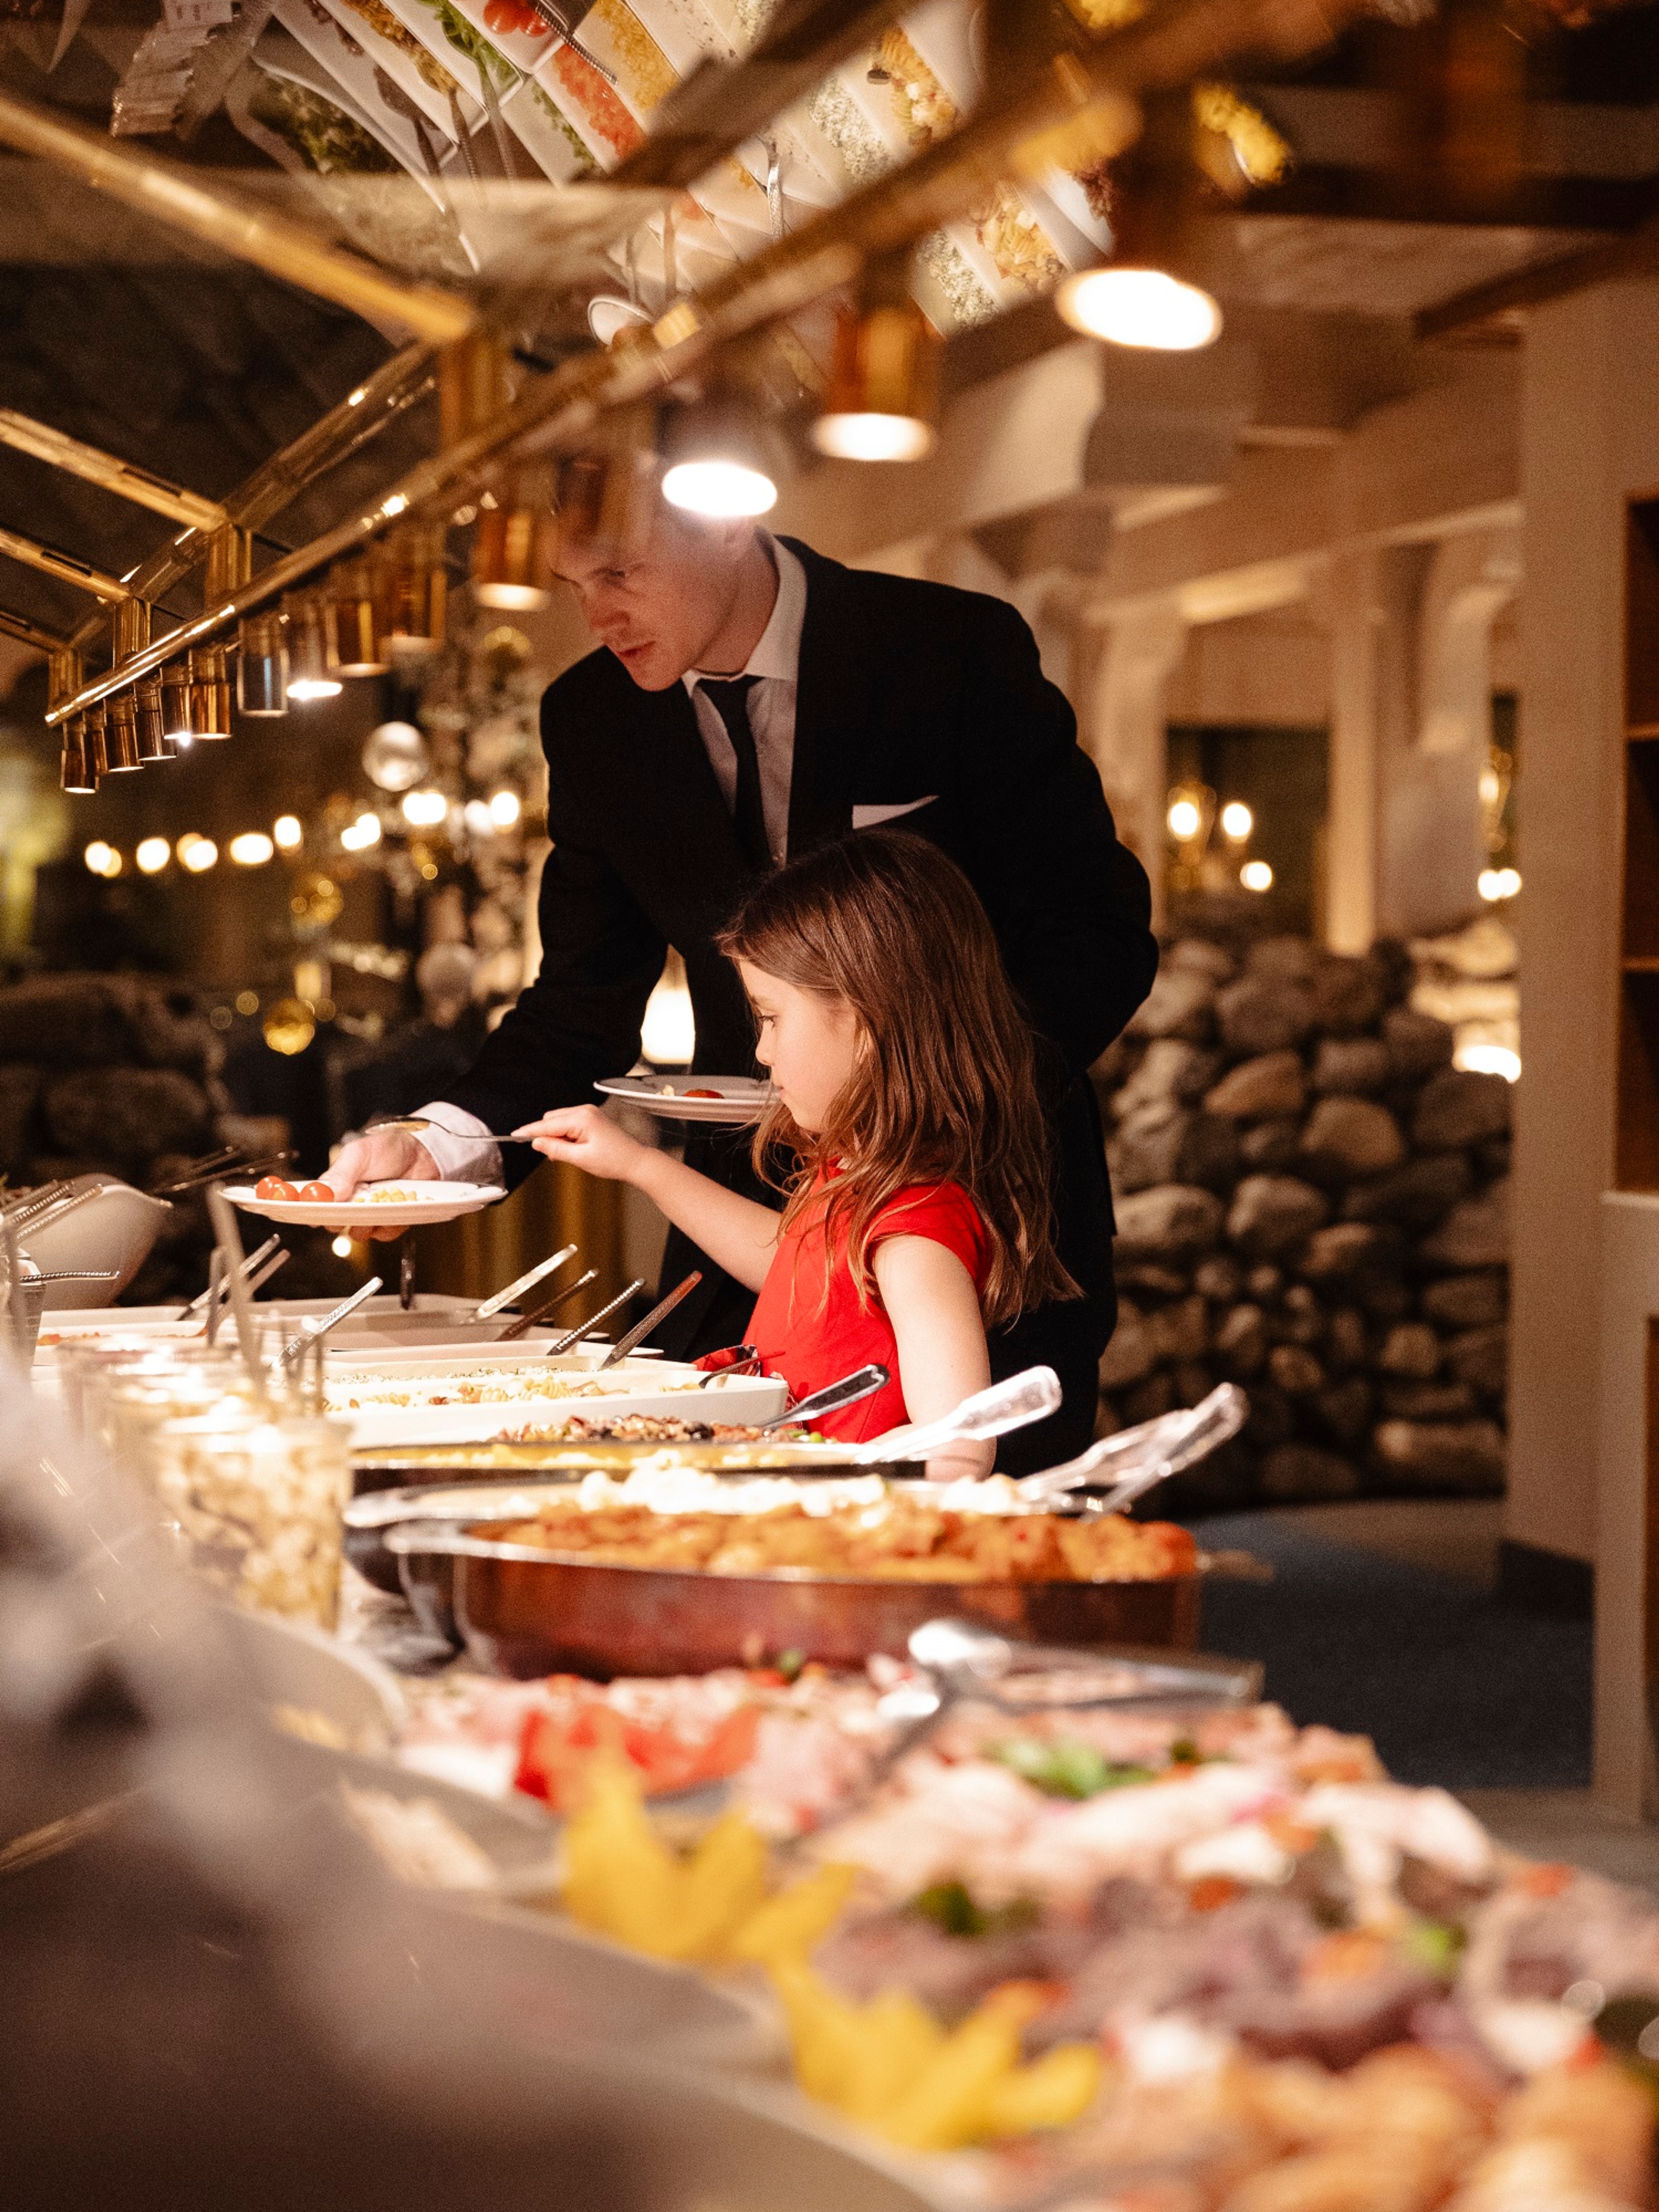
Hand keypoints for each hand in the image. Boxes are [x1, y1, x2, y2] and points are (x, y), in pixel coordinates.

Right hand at [327, 1128, 438, 1241]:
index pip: (317, 1206)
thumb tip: (326, 1194)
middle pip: (336, 1224)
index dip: (317, 1213)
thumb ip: (341, 1173)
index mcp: (337, 1185)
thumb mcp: (360, 1153)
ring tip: (382, 1202)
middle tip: (357, 1207)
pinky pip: (384, 1234)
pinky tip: (396, 1208)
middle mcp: (350, 1202)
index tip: (321, 1215)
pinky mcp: (389, 1220)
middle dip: (345, 1220)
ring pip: (359, 1233)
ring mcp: (370, 1213)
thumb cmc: (388, 1148)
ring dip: (370, 1223)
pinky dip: (391, 1225)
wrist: (422, 1153)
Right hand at [514, 1103, 649, 1183]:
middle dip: (547, 1137)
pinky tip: (574, 1148)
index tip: (514, 1135)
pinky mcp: (591, 1117)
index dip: (530, 1131)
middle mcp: (584, 1110)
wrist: (635, 1161)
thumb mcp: (581, 1158)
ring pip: (558, 1121)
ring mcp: (588, 1112)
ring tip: (571, 1154)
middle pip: (551, 1120)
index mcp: (582, 1118)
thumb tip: (536, 1142)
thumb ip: (556, 1149)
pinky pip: (568, 1123)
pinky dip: (565, 1135)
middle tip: (555, 1155)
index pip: (547, 1124)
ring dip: (557, 1137)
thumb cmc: (613, 1160)